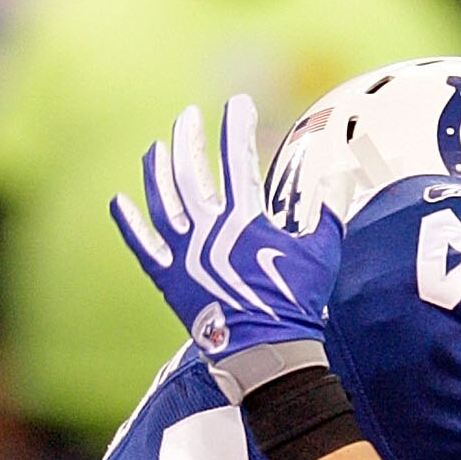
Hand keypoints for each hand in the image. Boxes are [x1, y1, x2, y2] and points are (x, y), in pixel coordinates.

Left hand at [112, 98, 342, 375]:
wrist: (267, 355)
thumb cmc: (296, 304)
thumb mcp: (322, 254)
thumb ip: (330, 210)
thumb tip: (343, 175)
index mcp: (244, 219)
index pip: (237, 157)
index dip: (236, 125)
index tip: (236, 104)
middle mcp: (208, 229)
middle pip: (189, 171)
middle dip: (187, 139)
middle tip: (186, 119)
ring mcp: (184, 253)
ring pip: (161, 200)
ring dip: (155, 170)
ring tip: (154, 149)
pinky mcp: (169, 278)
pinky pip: (142, 246)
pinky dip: (128, 223)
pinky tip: (118, 201)